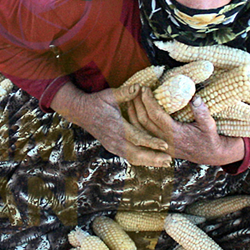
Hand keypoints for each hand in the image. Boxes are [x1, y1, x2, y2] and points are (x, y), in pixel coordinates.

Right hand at [52, 83, 173, 166]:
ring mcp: (112, 145)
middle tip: (169, 160)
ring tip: (164, 163)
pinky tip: (153, 161)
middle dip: (153, 158)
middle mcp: (114, 139)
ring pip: (133, 158)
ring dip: (149, 162)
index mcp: (116, 126)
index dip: (151, 142)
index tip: (164, 145)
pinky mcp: (113, 148)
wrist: (81, 112)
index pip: (136, 137)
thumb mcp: (110, 94)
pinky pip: (129, 157)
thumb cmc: (97, 102)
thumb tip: (140, 87)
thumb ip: (126, 92)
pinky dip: (142, 160)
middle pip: (136, 154)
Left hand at [126, 89, 244, 165]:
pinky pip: (141, 134)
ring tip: (130, 98)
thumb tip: (195, 98)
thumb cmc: (210, 137)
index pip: (156, 115)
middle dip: (138, 104)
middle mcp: (164, 140)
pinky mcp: (157, 146)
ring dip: (133, 112)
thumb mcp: (209, 125)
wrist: (210, 155)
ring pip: (139, 128)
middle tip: (135, 89)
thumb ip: (202, 112)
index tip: (144, 89)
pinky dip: (134, 122)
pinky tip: (132, 112)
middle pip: (144, 120)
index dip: (148, 101)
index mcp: (175, 133)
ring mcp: (159, 145)